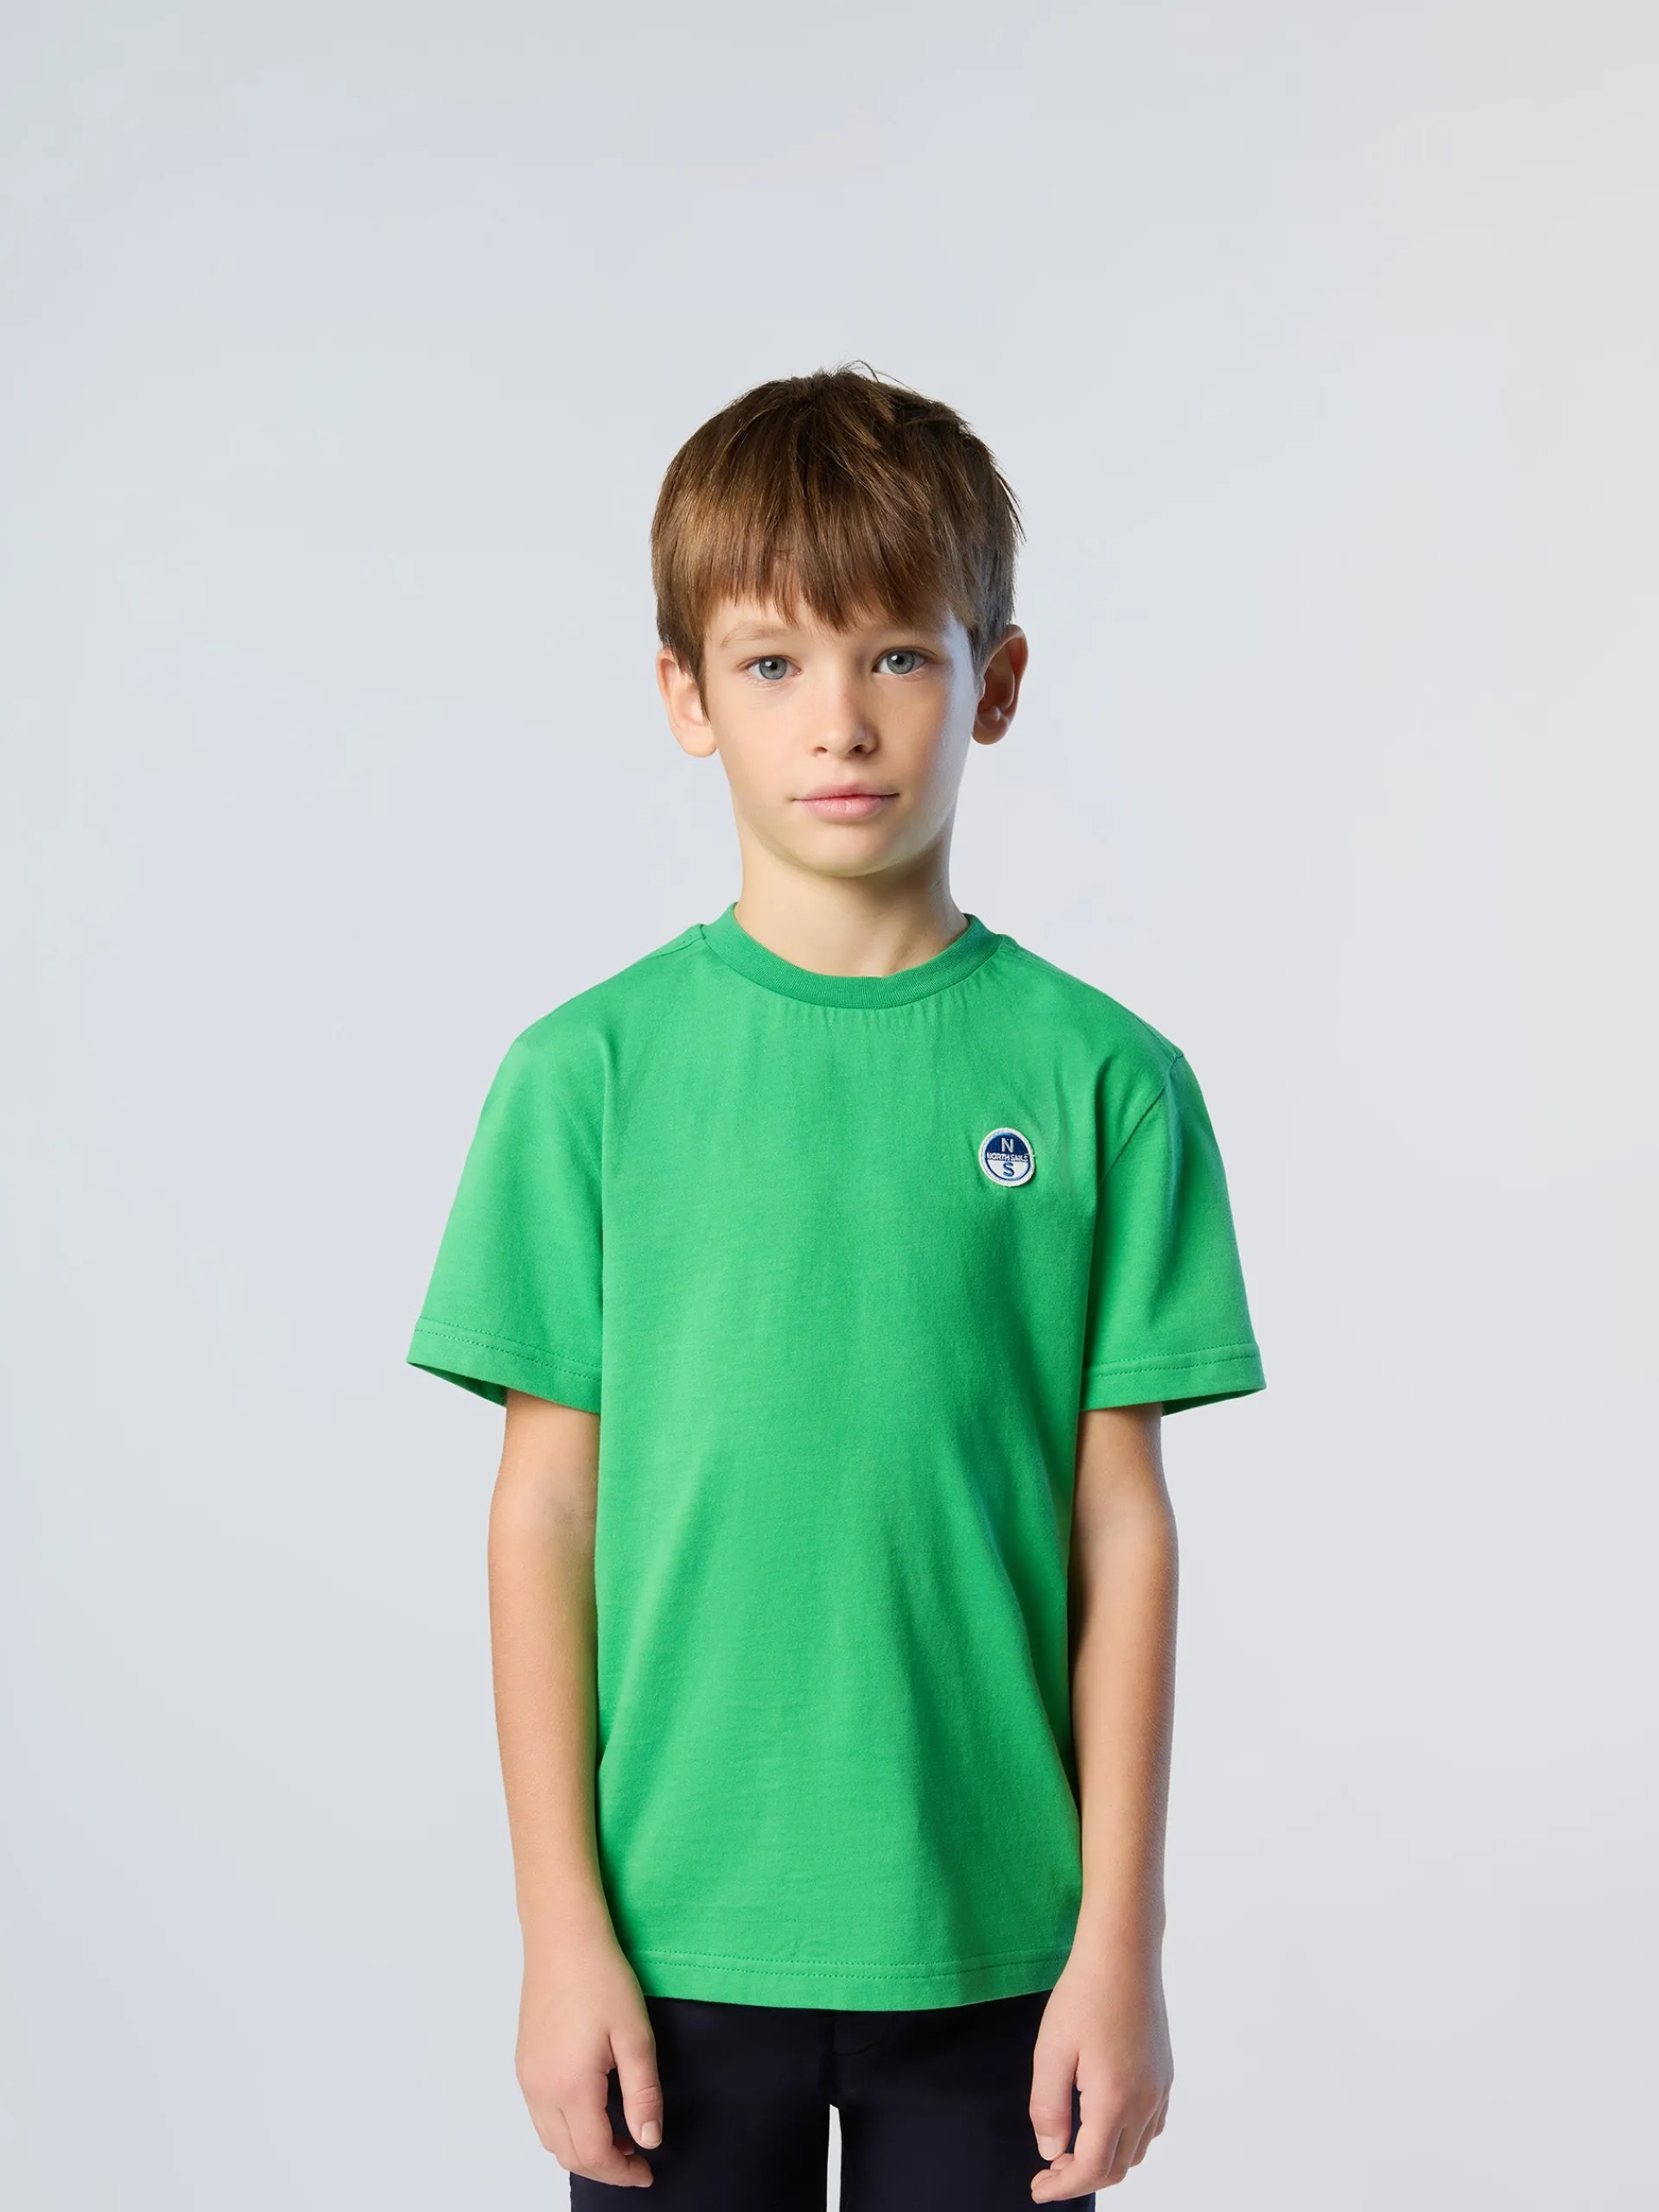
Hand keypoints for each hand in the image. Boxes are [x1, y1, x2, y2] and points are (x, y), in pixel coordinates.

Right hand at [515, 1928, 663, 2187]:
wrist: (562, 1938)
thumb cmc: (600, 1977)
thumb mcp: (635, 2036)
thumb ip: (643, 2093)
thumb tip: (649, 2139)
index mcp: (571, 2086)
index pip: (595, 2153)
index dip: (623, 2171)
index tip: (647, 2171)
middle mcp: (541, 2089)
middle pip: (569, 2155)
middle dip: (605, 2166)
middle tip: (637, 2158)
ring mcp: (527, 2078)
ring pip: (552, 2139)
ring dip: (583, 2149)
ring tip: (619, 2135)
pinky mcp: (524, 2064)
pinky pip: (541, 2116)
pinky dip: (566, 2128)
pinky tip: (592, 2109)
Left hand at [1028, 1950, 1171, 2198]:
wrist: (1123, 1953)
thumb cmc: (1083, 1995)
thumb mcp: (1051, 2051)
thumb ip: (1048, 2107)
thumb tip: (1051, 2151)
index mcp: (1114, 2101)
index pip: (1090, 2169)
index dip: (1061, 2187)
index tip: (1037, 2189)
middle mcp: (1144, 2102)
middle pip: (1116, 2167)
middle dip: (1080, 2178)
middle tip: (1048, 2170)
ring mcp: (1160, 2089)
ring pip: (1136, 2151)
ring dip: (1105, 2162)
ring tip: (1071, 2150)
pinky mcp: (1165, 2074)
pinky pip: (1151, 2127)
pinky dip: (1127, 2141)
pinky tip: (1104, 2125)